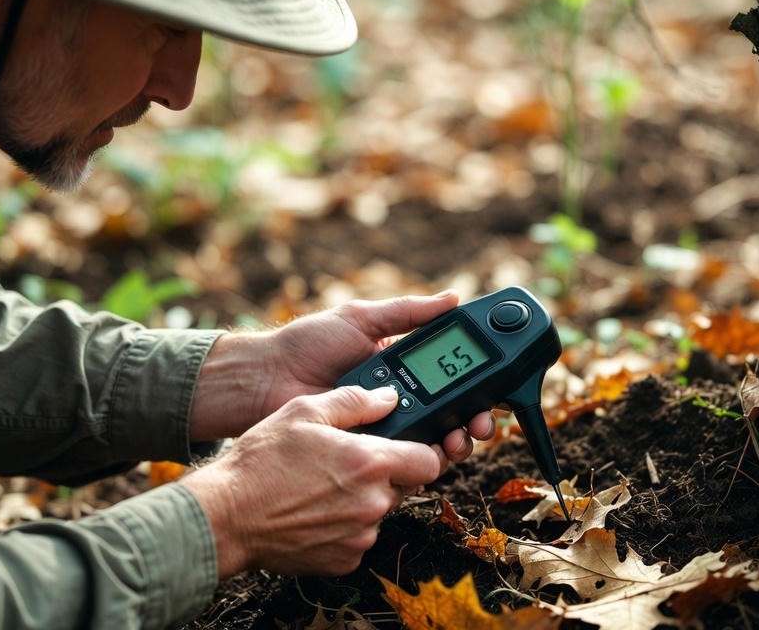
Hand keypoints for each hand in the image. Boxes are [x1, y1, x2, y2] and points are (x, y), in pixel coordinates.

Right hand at [182, 386, 443, 576]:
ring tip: (320, 488)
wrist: (226, 517)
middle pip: (403, 486)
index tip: (404, 447)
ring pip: (378, 512)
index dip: (420, 451)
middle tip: (345, 464)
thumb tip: (388, 398)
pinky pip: (357, 538)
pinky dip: (343, 527)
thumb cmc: (261, 462)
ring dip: (361, 501)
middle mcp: (373, 503)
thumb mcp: (303, 412)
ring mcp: (360, 536)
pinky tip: (312, 512)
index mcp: (371, 462)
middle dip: (383, 474)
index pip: (430, 460)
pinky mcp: (345, 560)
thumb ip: (354, 401)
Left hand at [190, 292, 494, 459]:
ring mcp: (382, 428)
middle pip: (450, 415)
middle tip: (480, 425)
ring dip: (453, 443)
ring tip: (458, 442)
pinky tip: (430, 457)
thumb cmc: (306, 344)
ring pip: (431, 442)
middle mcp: (397, 400)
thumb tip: (454, 297)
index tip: (493, 389)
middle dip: (472, 421)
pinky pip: (400, 460)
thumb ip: (408, 312)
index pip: (449, 379)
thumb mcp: (361, 318)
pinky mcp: (364, 452)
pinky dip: (419, 461)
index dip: (475, 386)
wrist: (264, 380)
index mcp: (400, 368)